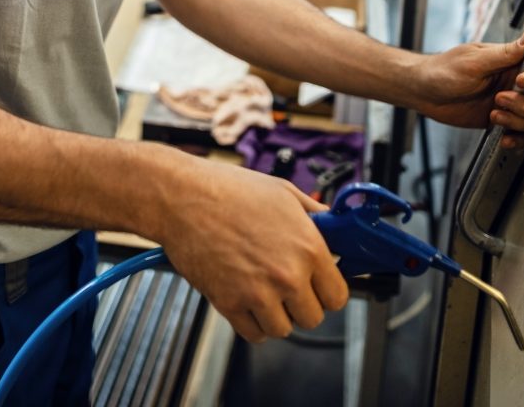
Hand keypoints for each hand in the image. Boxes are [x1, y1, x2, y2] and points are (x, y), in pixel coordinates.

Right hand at [156, 157, 347, 342]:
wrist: (184, 198)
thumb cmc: (232, 189)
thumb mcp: (284, 192)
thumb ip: (314, 214)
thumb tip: (332, 226)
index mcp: (308, 247)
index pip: (338, 295)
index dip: (329, 290)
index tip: (319, 284)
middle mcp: (288, 275)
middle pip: (313, 318)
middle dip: (303, 303)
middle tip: (289, 285)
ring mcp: (258, 294)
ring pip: (283, 329)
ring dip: (277, 314)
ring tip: (265, 289)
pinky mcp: (229, 305)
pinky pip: (254, 334)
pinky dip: (253, 322)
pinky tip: (248, 298)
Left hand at [413, 30, 523, 147]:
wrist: (425, 93)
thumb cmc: (443, 71)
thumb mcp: (473, 61)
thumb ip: (505, 53)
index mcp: (512, 61)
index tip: (521, 82)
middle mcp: (516, 81)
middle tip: (499, 99)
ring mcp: (511, 101)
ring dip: (519, 121)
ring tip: (494, 115)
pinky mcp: (504, 119)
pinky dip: (518, 138)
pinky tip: (503, 136)